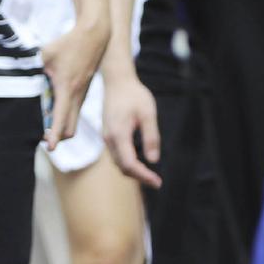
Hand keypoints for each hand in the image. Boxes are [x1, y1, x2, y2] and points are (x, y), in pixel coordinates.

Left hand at [39, 18, 109, 148]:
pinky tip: (53, 107)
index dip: (54, 136)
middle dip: (58, 137)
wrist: (94, 36)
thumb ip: (32, 67)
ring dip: (61, 127)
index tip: (49, 148)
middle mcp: (77, 97)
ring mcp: (82, 96)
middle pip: (70, 130)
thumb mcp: (45, 54)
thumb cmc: (68, 45)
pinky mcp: (83, 92)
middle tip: (41, 136)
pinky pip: (75, 112)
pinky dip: (65, 116)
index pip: (61, 120)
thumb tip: (16, 74)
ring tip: (44, 122)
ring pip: (74, 121)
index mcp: (66, 90)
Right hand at [100, 70, 162, 187]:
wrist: (117, 81)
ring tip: (149, 175)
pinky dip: (127, 163)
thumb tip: (153, 160)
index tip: (157, 182)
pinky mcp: (108, 134)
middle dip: (139, 177)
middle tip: (156, 182)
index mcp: (118, 134)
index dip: (143, 176)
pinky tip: (139, 162)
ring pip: (118, 162)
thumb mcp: (148, 113)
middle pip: (122, 167)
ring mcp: (106, 136)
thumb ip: (151, 137)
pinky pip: (116, 155)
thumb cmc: (134, 94)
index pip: (129, 164)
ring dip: (133, 171)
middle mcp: (109, 138)